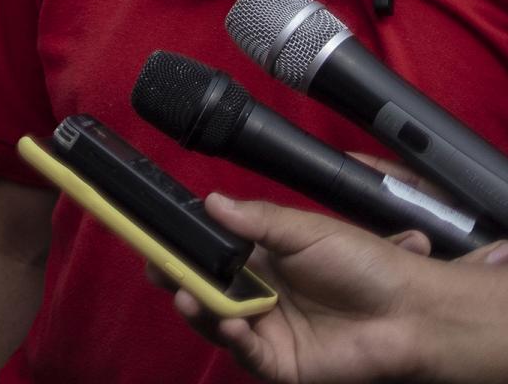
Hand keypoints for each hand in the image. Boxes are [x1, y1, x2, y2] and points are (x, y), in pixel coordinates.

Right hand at [166, 192, 486, 382]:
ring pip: (218, 323)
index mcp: (263, 261)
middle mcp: (260, 297)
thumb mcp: (308, 229)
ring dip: (197, 309)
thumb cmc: (367, 265)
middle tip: (156, 268)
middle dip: (175, 280)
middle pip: (204, 290)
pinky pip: (247, 355)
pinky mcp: (283, 364)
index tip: (151, 237)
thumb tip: (210, 201)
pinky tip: (227, 323)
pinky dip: (231, 339)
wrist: (413, 310)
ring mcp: (269, 332)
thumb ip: (257, 220)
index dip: (180, 248)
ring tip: (185, 296)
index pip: (209, 255)